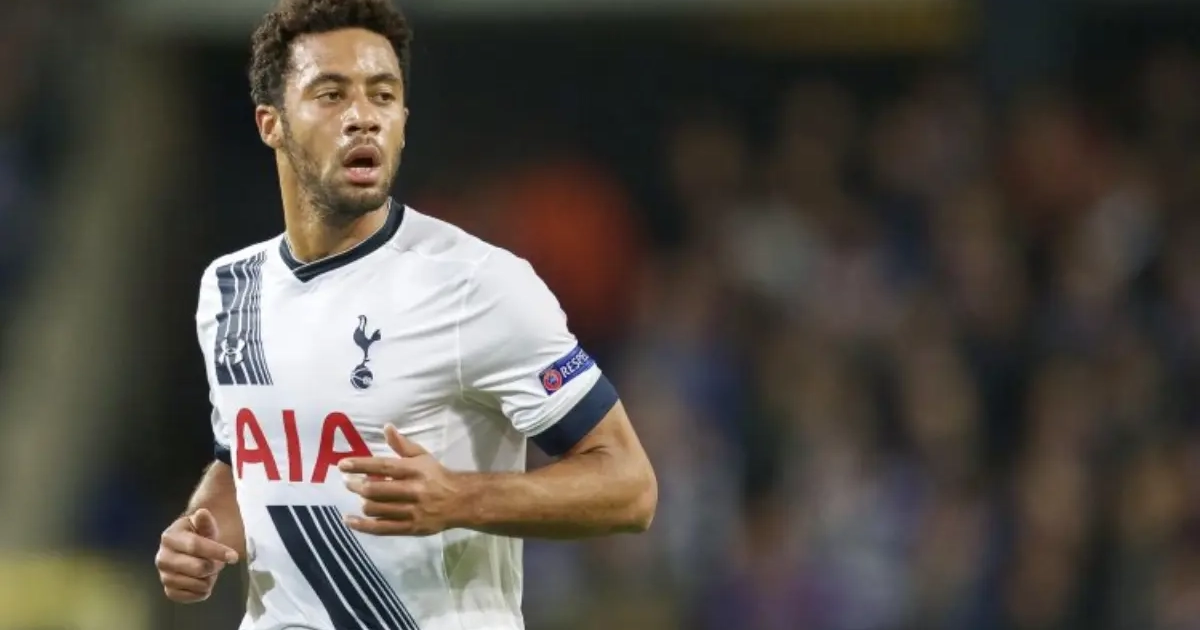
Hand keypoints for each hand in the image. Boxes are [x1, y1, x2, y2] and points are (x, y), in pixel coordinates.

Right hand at [155, 508, 238, 602]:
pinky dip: (201, 592)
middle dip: (214, 566)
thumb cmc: (199, 534)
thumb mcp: (204, 525)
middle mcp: (162, 558)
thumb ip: (205, 521)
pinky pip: (189, 597)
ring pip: (197, 584)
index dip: (217, 551)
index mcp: (170, 537)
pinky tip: (203, 581)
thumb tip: (202, 513)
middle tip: (218, 562)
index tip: (234, 557)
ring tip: (208, 570)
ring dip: (209, 579)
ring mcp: (164, 575)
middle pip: (198, 568)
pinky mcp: (168, 590)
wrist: (190, 548)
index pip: (195, 545)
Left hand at [339, 424, 461, 535]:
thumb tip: (386, 427)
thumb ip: (402, 445)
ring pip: (376, 509)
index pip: (383, 466)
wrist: (460, 501)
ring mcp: (411, 511)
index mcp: (415, 470)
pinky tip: (349, 520)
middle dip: (356, 485)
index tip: (342, 465)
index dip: (361, 465)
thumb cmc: (436, 476)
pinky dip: (362, 525)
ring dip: (362, 502)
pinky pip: (381, 529)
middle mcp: (413, 490)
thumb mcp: (422, 456)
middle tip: (346, 482)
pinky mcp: (410, 528)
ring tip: (359, 497)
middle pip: (376, 489)